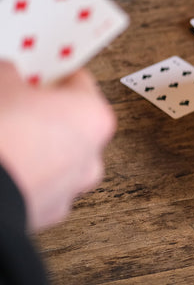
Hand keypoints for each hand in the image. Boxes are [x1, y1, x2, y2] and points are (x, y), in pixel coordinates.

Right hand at [0, 62, 115, 231]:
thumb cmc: (3, 134)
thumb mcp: (1, 84)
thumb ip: (12, 74)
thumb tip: (9, 74)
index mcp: (94, 117)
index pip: (80, 83)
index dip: (54, 74)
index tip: (40, 71)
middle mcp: (92, 155)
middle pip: (73, 123)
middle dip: (47, 113)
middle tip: (19, 103)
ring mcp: (73, 187)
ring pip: (60, 158)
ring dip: (39, 147)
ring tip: (7, 138)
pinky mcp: (50, 213)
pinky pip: (42, 184)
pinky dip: (27, 176)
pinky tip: (6, 166)